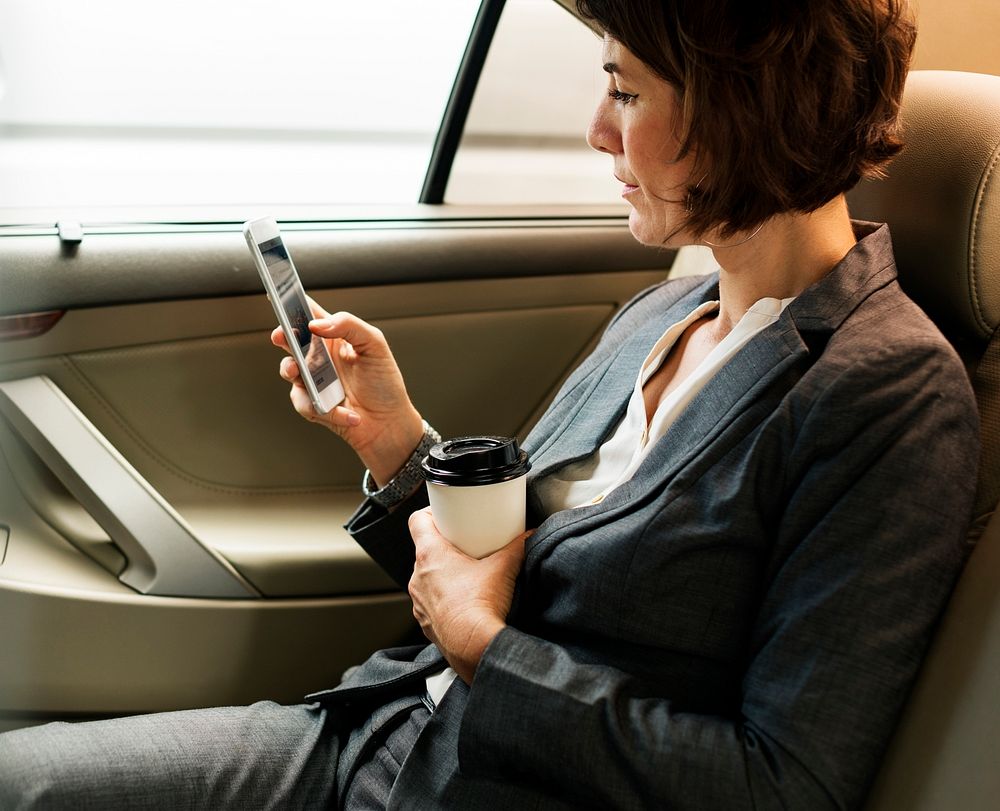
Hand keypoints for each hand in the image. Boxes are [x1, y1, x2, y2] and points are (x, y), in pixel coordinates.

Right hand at [272, 301, 422, 483]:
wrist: (388, 424)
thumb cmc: (384, 384)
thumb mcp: (375, 346)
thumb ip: (349, 326)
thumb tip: (317, 324)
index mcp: (335, 337)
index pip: (310, 314)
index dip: (294, 304)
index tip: (282, 297)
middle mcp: (320, 356)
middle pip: (291, 339)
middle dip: (282, 335)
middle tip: (281, 336)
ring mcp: (313, 380)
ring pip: (288, 370)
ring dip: (294, 371)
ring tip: (303, 373)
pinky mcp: (312, 404)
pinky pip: (304, 402)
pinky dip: (327, 409)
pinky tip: (349, 413)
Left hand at [407, 508, 528, 684]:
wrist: (473, 646)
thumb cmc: (480, 606)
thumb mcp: (504, 567)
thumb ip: (518, 546)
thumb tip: (528, 535)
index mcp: (431, 555)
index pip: (417, 521)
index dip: (429, 514)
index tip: (444, 514)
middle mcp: (419, 576)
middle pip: (424, 550)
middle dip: (444, 546)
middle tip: (464, 546)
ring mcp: (419, 601)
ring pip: (426, 578)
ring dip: (442, 574)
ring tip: (465, 575)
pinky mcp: (425, 621)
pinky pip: (430, 602)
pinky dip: (442, 598)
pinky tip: (462, 601)